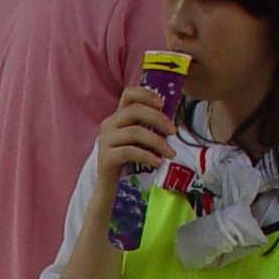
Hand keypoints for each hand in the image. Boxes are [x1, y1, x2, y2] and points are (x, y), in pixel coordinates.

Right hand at [87, 85, 180, 208]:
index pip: (129, 93)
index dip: (146, 94)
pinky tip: (158, 162)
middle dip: (158, 119)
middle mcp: (108, 124)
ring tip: (170, 153)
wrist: (108, 185)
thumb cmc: (127, 160)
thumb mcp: (137, 140)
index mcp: (117, 116)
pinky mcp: (106, 157)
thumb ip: (148, 127)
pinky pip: (130, 151)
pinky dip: (147, 156)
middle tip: (173, 132)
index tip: (163, 104)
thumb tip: (171, 121)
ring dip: (157, 142)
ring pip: (135, 132)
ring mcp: (105, 140)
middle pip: (135, 111)